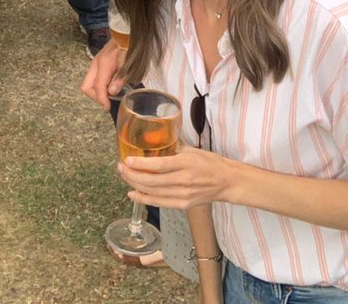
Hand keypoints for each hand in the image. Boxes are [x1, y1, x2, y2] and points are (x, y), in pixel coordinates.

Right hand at [80, 39, 125, 107]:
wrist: (127, 33)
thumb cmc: (130, 48)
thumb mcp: (130, 65)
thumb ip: (120, 79)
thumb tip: (111, 92)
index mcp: (104, 65)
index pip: (98, 88)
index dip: (102, 100)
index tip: (108, 107)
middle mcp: (96, 64)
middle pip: (86, 87)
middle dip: (95, 97)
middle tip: (107, 101)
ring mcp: (95, 62)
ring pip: (88, 83)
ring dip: (97, 91)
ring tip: (110, 94)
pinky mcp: (98, 62)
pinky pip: (93, 77)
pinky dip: (98, 85)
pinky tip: (110, 85)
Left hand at [118, 145, 233, 210]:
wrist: (227, 182)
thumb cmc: (210, 163)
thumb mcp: (192, 150)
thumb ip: (173, 148)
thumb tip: (155, 142)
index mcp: (186, 163)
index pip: (159, 165)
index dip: (140, 165)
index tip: (126, 160)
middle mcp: (184, 180)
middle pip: (152, 181)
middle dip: (132, 175)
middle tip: (121, 168)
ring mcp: (183, 195)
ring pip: (153, 192)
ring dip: (135, 186)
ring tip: (124, 177)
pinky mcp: (183, 204)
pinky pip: (159, 202)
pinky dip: (144, 199)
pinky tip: (133, 193)